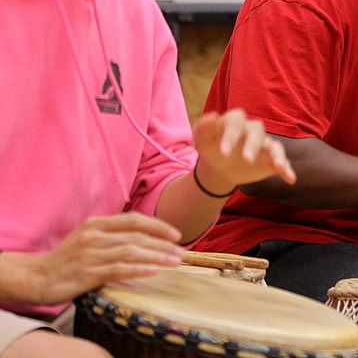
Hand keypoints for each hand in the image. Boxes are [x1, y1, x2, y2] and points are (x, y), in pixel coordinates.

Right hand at [5, 213, 183, 305]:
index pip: (134, 219)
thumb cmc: (67, 259)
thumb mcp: (89, 238)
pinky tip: (154, 271)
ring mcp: (91, 254)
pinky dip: (138, 269)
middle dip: (164, 244)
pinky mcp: (87, 273)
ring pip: (131, 252)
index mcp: (96, 224)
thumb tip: (146, 237)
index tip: (177, 235)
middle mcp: (95, 236)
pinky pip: (118, 269)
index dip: (158, 226)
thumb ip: (113, 234)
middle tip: (183, 252)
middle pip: (137, 236)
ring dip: (158, 256)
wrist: (36, 276)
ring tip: (176, 262)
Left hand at [192, 109, 295, 195]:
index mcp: (235, 122)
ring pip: (274, 146)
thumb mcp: (203, 140)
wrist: (221, 165)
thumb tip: (212, 117)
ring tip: (279, 166)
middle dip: (253, 145)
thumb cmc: (212, 148)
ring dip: (277, 155)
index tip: (223, 152)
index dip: (231, 135)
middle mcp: (252, 131)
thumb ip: (204, 128)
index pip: (236, 121)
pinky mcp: (272, 159)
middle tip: (246, 160)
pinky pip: (283, 161)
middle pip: (257, 132)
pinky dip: (287, 169)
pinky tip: (290, 179)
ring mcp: (264, 144)